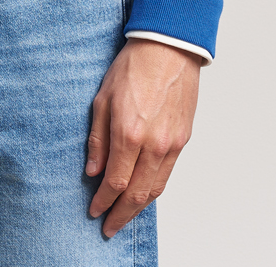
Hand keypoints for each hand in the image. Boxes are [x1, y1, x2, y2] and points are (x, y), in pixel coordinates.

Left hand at [86, 38, 200, 236]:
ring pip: (155, 189)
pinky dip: (154, 190)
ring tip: (124, 217)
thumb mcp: (102, 97)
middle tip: (108, 227)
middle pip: (136, 194)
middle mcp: (153, 144)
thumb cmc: (133, 66)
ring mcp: (171, 144)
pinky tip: (144, 195)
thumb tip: (92, 170)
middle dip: (120, 215)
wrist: (168, 48)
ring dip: (138, 208)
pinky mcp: (183, 140)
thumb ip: (97, 138)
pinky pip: (167, 174)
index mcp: (129, 132)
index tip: (94, 210)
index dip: (103, 201)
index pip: (114, 182)